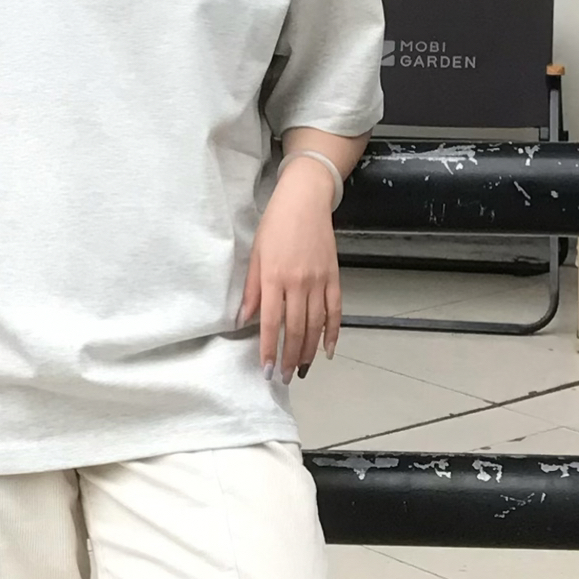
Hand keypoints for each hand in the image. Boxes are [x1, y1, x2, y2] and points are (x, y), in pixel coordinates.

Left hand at [239, 155, 341, 380]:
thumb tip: (243, 320)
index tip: (267, 370)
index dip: (269, 349)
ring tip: (301, 370)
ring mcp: (319, 281)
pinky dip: (333, 333)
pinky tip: (328, 351)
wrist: (305, 200)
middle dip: (290, 357)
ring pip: (316, 325)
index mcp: (274, 277)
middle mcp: (298, 283)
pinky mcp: (334, 277)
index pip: (270, 322)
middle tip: (284, 378)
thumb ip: (252, 290)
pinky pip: (335, 311)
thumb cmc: (275, 225)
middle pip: (296, 329)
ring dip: (309, 351)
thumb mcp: (256, 254)